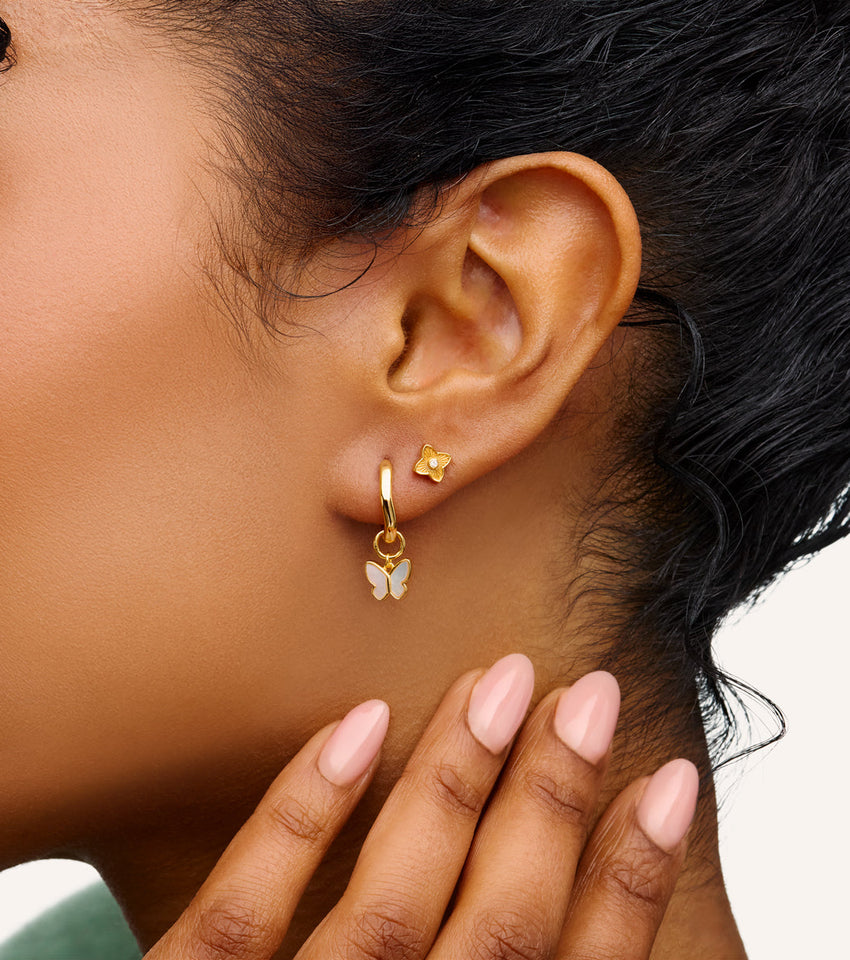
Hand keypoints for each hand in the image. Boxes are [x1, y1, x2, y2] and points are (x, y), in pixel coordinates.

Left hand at [145, 654, 698, 959]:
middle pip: (500, 932)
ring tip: (496, 682)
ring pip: (389, 909)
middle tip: (590, 692)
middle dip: (554, 803)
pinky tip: (362, 721)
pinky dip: (304, 815)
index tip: (667, 780)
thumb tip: (570, 912)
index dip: (631, 882)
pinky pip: (242, 916)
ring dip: (453, 784)